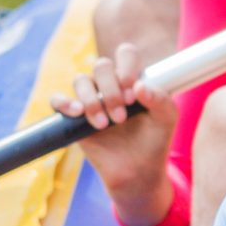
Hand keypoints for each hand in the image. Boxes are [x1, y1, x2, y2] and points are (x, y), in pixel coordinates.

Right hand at [51, 42, 179, 225]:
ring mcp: (91, 98)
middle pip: (101, 65)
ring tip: (105, 124)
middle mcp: (110, 84)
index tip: (134, 94)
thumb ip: (160, 99)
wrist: (138, 172)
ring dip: (92, 100)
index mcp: (133, 78)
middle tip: (122, 117)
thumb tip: (140, 87)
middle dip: (111, 90)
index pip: (125, 53)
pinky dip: (64, 102)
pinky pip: (58, 99)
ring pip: (80, 80)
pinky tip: (78, 113)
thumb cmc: (155, 141)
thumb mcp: (166, 119)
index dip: (127, 67)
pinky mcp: (73, 117)